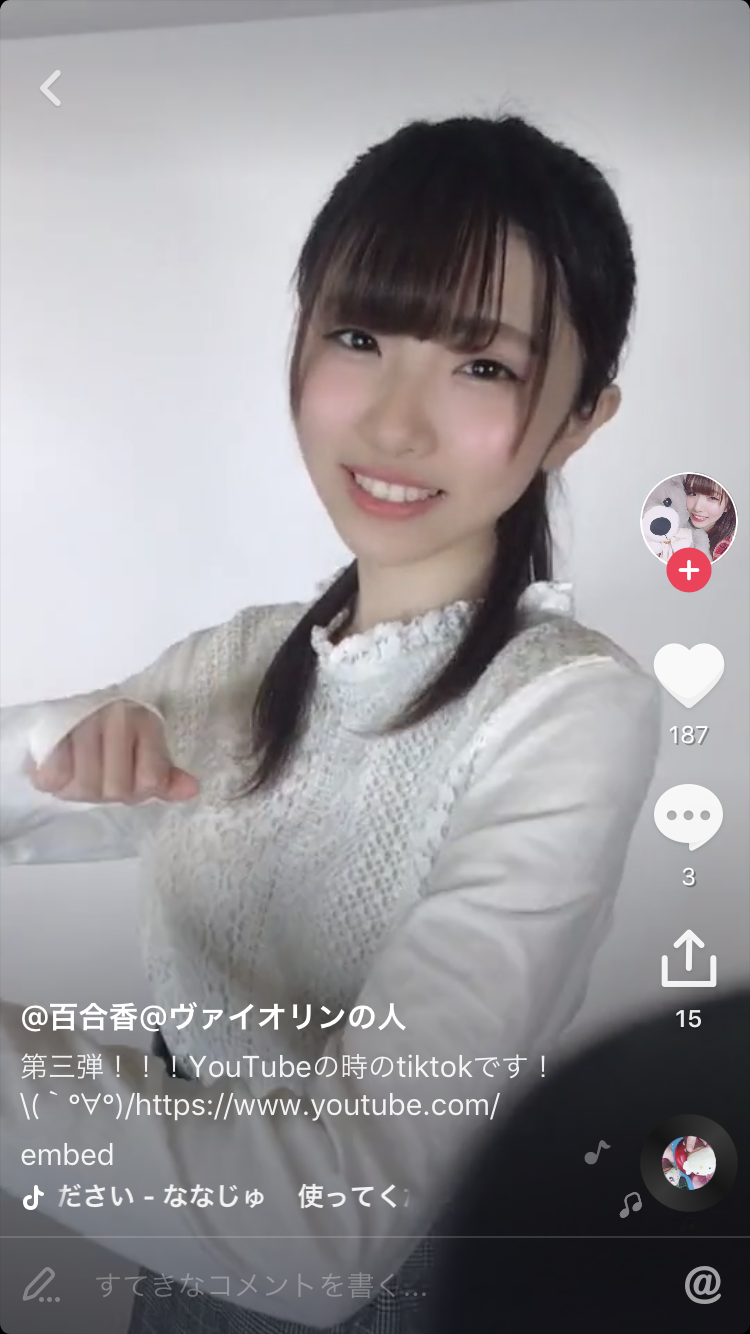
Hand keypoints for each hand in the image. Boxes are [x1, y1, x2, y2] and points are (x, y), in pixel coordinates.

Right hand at [26, 701, 199, 803]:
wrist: (66, 692)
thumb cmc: (110, 727)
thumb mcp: (144, 745)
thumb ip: (165, 774)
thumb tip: (192, 790)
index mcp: (144, 721)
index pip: (149, 782)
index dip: (137, 789)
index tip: (128, 775)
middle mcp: (117, 717)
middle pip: (116, 790)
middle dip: (106, 789)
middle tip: (96, 773)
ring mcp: (82, 721)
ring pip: (86, 788)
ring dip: (78, 786)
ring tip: (76, 769)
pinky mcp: (47, 731)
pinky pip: (54, 778)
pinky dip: (54, 779)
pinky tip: (57, 765)